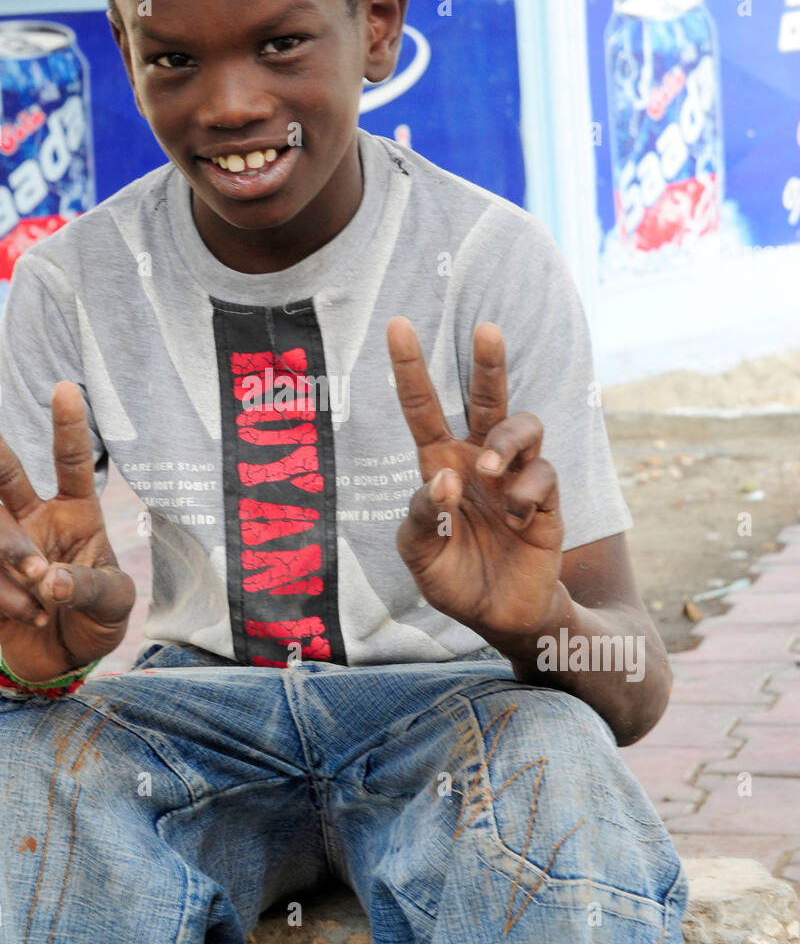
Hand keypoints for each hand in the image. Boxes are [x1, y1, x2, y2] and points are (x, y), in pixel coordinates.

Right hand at [0, 381, 135, 683]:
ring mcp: (9, 551)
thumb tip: (47, 580)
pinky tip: (37, 618)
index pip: (72, 463)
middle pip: (6, 477)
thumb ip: (87, 586)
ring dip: (14, 551)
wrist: (63, 663)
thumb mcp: (114, 602)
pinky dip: (18, 602)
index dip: (68, 427)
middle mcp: (38, 522)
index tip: (64, 388)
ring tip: (40, 582)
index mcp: (77, 514)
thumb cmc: (97, 618)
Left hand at [386, 317, 564, 640]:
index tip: (397, 324)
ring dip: (506, 440)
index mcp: (439, 464)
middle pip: (488, 397)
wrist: (499, 618)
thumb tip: (443, 477)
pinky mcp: (546, 501)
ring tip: (488, 469)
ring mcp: (516, 477)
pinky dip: (526, 492)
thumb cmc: (454, 578)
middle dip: (489, 362)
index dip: (410, 368)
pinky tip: (516, 520)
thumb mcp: (418, 552)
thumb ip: (419, 515)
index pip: (422, 408)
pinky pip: (544, 475)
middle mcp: (479, 461)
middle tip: (486, 330)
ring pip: (524, 424)